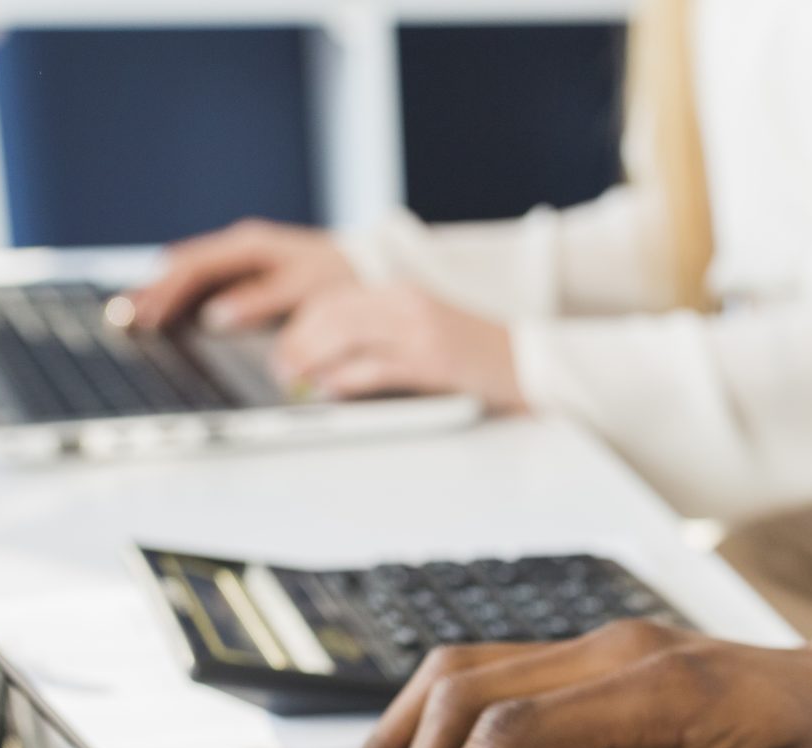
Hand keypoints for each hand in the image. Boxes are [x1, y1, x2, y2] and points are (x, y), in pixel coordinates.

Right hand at [126, 219, 357, 331]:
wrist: (372, 267)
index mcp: (249, 246)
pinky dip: (183, 295)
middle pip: (183, 267)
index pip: (193, 268)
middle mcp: (241, 247)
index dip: (165, 292)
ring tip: (133, 315)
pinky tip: (170, 312)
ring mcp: (243, 258)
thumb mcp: (305, 290)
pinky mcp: (250, 271)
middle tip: (121, 316)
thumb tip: (215, 315)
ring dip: (163, 293)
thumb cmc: (343, 278)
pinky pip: (206, 280)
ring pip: (191, 273)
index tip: (144, 316)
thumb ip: (260, 301)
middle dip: (152, 291)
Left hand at [272, 283, 522, 410]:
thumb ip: (377, 334)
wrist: (530, 362)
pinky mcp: (431, 362)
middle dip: (295, 341)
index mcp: (401, 292)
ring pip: (343, 333)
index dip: (298, 322)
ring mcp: (419, 331)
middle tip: (280, 370)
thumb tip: (324, 360)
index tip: (282, 348)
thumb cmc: (474, 355)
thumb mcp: (422, 330)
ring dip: (310, 359)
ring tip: (296, 381)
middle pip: (329, 311)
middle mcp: (407, 303)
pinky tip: (331, 390)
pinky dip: (344, 379)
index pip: (331, 296)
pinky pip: (372, 366)